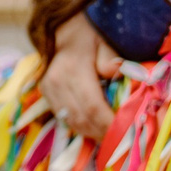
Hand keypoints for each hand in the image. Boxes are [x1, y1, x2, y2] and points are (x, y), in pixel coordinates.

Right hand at [41, 12, 124, 140]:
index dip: (109, 124)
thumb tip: (118, 76)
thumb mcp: (105, 43)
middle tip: (121, 140)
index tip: (126, 133)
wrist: (62, 29)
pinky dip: (81, 127)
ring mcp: (47, 90)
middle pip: (82, 119)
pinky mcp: (45, 95)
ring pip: (71, 122)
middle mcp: (56, 82)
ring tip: (110, 138)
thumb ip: (111, 61)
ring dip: (92, 133)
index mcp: (73, 69)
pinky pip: (64, 118)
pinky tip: (95, 129)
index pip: (93, 106)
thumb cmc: (89, 37)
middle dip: (102, 133)